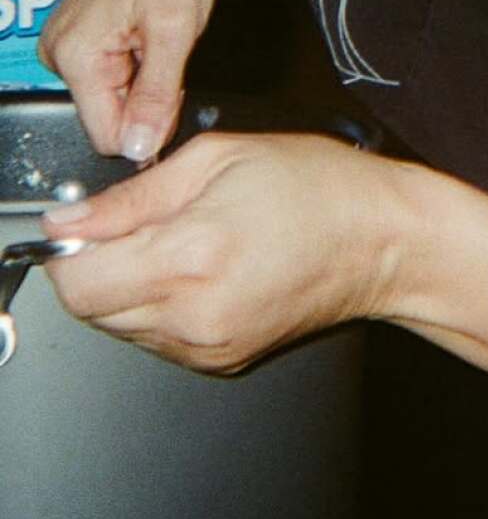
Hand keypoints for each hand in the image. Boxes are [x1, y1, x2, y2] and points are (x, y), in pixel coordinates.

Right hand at [38, 0, 216, 160]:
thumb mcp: (176, 31)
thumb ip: (157, 96)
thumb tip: (139, 149)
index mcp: (76, 56)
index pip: (107, 134)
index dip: (148, 125)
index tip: (173, 88)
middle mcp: (59, 53)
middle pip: (108, 116)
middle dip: (147, 97)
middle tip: (169, 50)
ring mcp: (66, 43)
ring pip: (112, 96)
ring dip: (144, 77)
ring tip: (159, 33)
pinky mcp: (79, 35)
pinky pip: (110, 73)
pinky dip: (137, 61)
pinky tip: (148, 30)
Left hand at [42, 132, 395, 372]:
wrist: (383, 241)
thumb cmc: (319, 188)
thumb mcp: (220, 157)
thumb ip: (135, 194)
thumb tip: (73, 220)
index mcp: (192, 256)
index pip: (78, 281)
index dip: (71, 247)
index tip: (88, 221)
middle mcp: (194, 315)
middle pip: (92, 309)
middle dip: (100, 264)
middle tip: (148, 222)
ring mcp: (207, 347)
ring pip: (121, 326)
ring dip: (131, 285)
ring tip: (187, 242)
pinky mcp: (220, 361)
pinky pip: (157, 339)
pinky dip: (162, 305)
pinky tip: (205, 269)